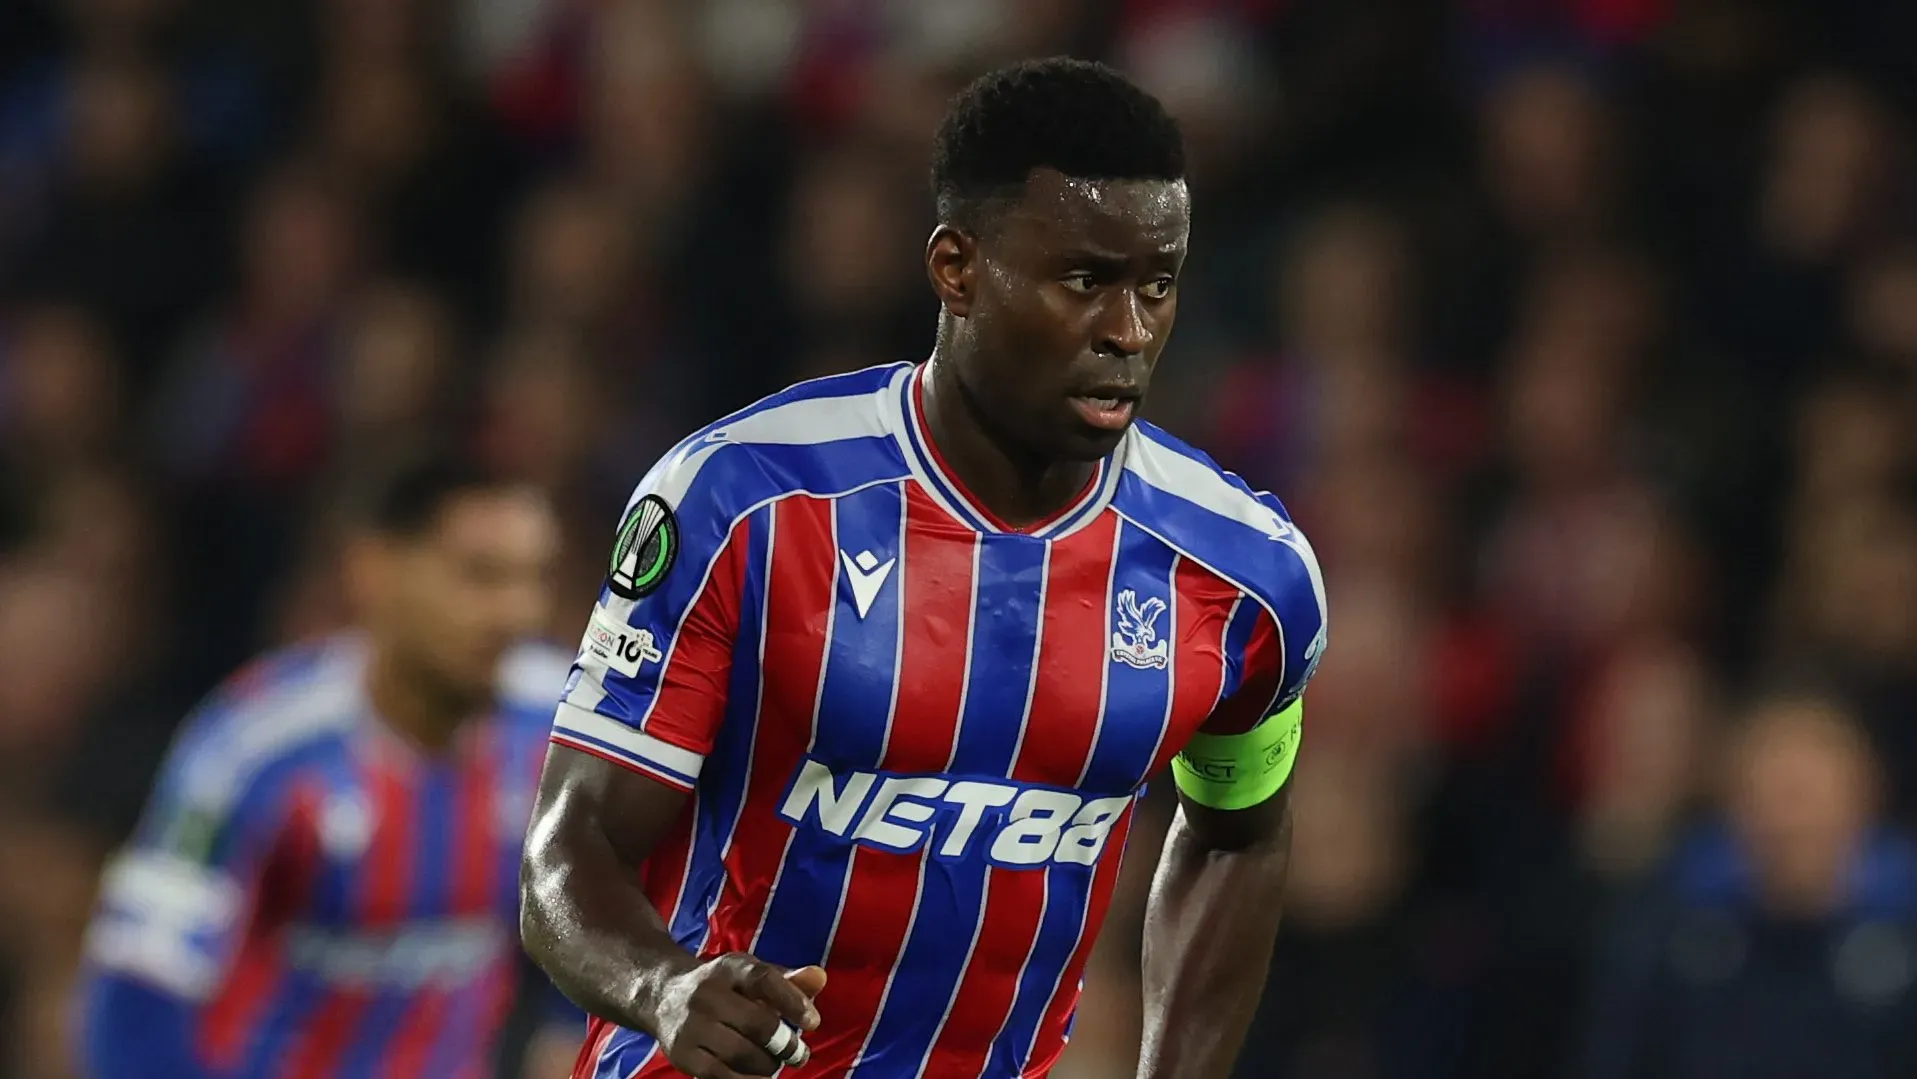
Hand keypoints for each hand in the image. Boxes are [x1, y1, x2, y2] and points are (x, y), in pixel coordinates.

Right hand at [648, 954, 826, 1076]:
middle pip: (757, 1023)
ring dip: (768, 1066)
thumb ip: (788, 981)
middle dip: (786, 1044)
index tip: (814, 1022)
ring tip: (775, 1064)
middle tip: (799, 1054)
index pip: (764, 979)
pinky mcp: (683, 1055)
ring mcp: (692, 1025)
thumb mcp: (751, 975)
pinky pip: (721, 1076)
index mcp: (729, 968)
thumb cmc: (723, 988)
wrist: (663, 996)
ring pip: (742, 1054)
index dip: (793, 1001)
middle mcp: (707, 994)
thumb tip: (820, 977)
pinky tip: (758, 1077)